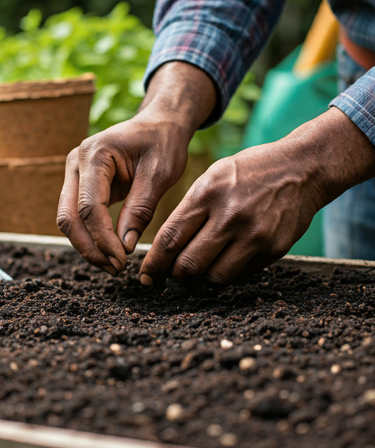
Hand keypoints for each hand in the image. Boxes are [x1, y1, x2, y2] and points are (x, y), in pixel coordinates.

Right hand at [57, 62, 216, 273]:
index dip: (103, 239)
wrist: (158, 124)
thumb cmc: (162, 143)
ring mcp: (74, 173)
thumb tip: (124, 246)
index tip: (122, 260)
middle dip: (89, 247)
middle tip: (115, 269)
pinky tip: (109, 251)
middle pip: (68, 216)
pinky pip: (77, 215)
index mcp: (94, 155)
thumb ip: (140, 209)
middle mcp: (76, 162)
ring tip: (113, 265)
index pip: (89, 207)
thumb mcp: (159, 174)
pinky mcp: (81, 183)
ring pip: (68, 218)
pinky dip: (90, 235)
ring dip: (87, 245)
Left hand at [140, 107, 374, 285]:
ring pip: (213, 277)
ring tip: (198, 267)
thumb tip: (167, 246)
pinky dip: (225, 274)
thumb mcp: (212, 177)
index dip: (153, 264)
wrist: (302, 169)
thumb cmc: (249, 172)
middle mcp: (229, 217)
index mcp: (207, 194)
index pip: (170, 239)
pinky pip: (239, 275)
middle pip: (188, 265)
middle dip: (173, 276)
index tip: (145, 276)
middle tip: (169, 276)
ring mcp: (254, 236)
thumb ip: (190, 210)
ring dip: (200, 278)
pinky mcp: (273, 250)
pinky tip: (224, 261)